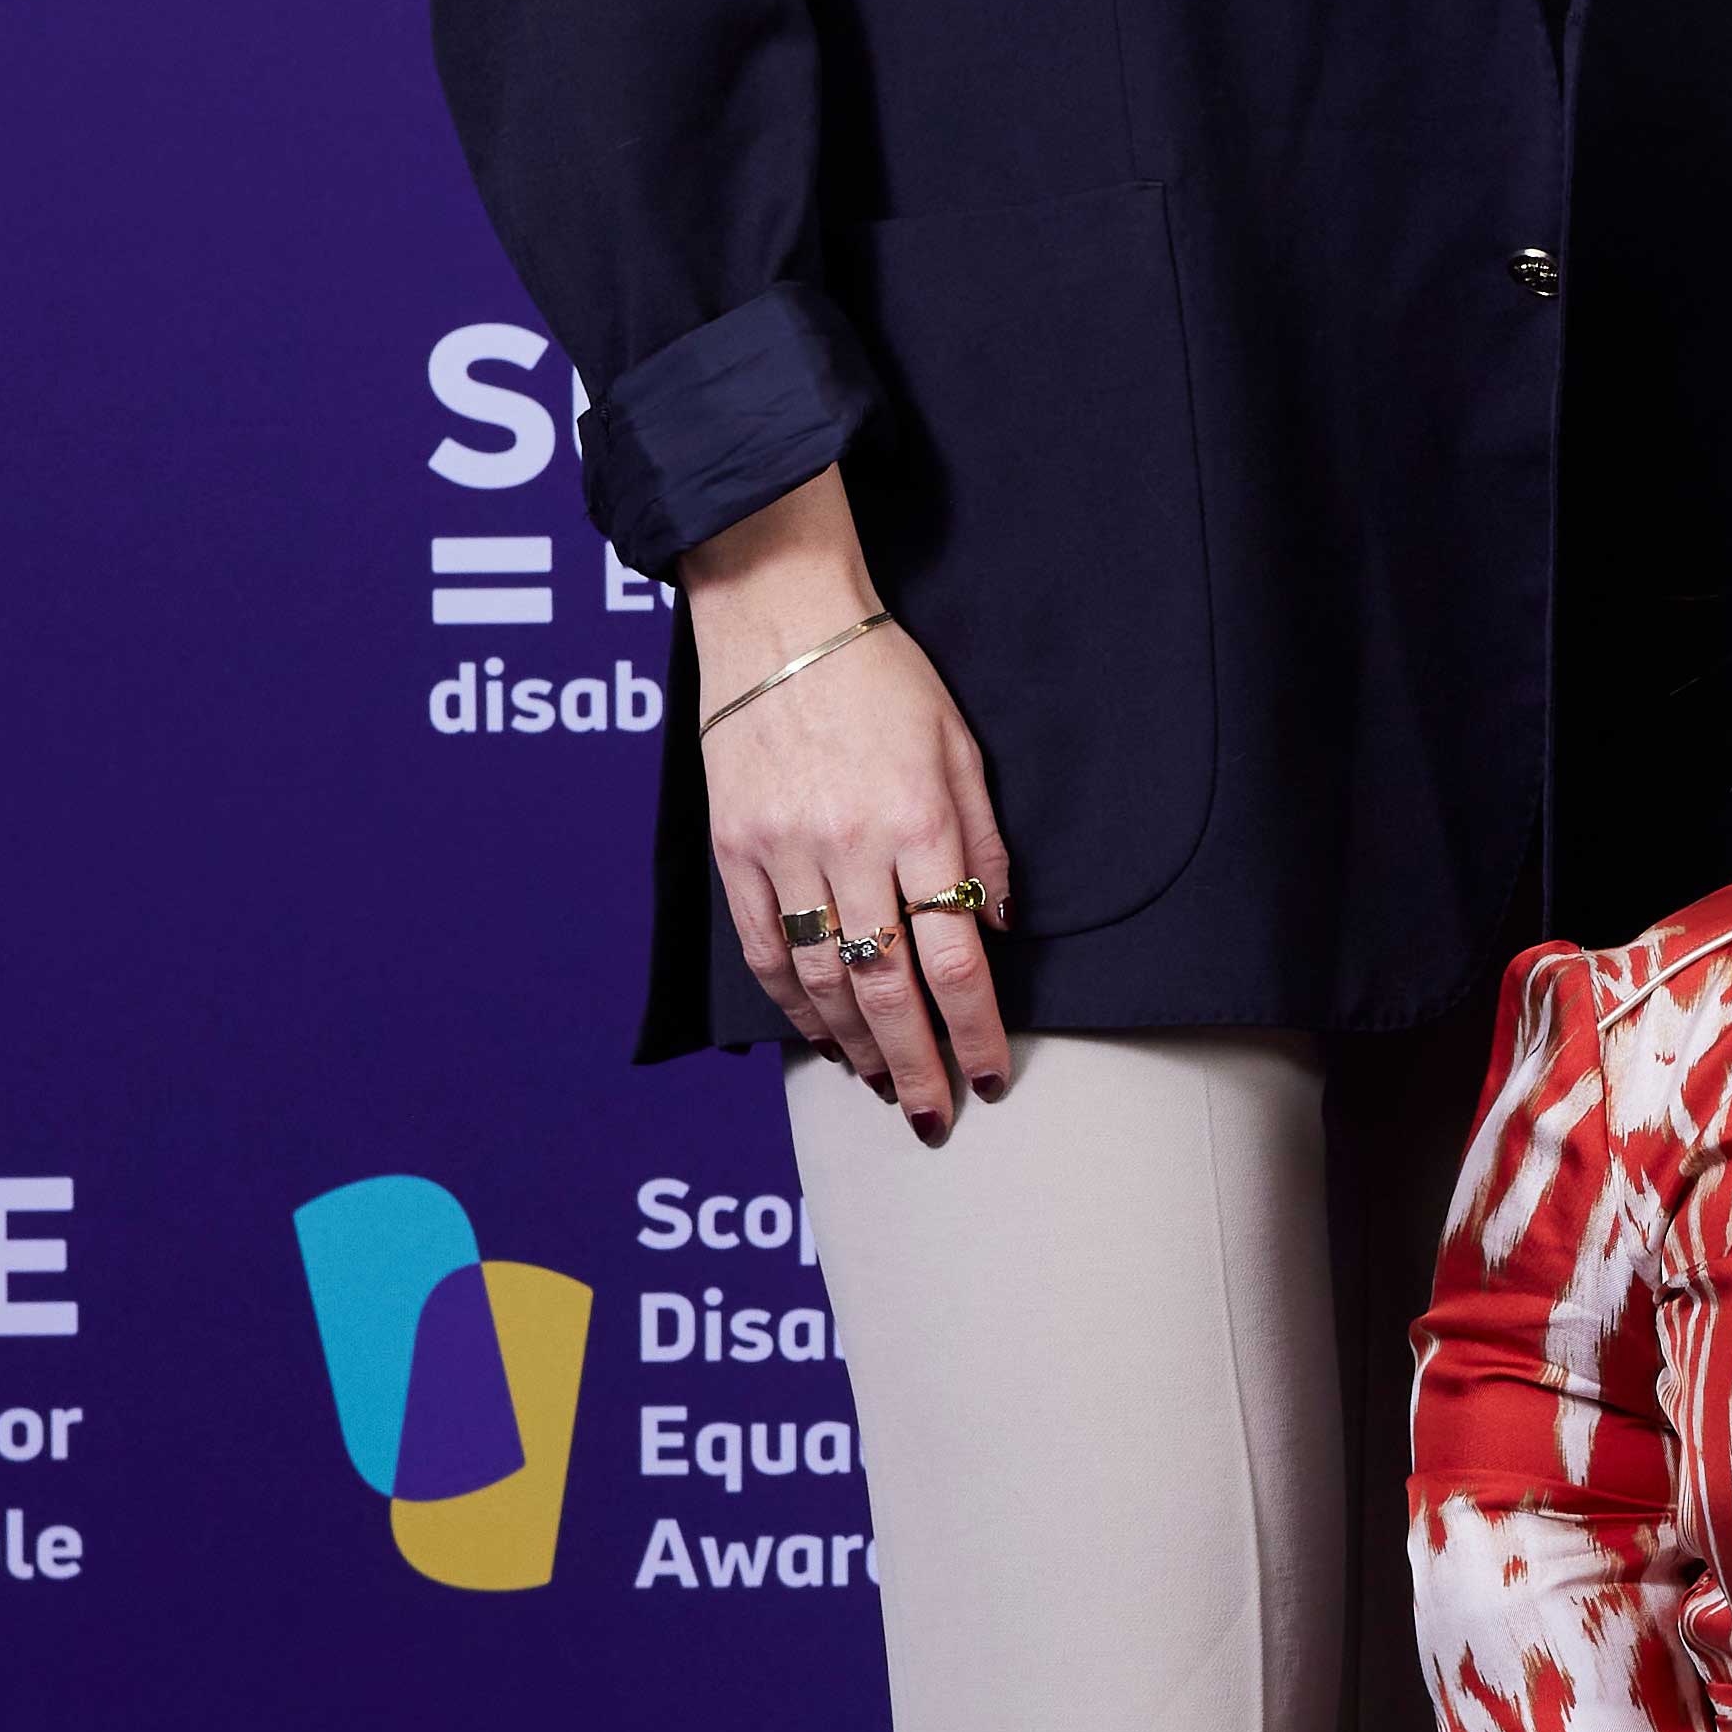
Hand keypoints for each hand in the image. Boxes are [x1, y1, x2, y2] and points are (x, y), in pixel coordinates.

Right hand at [685, 474, 1013, 1135]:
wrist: (779, 618)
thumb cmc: (882, 676)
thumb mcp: (961, 747)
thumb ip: (984, 842)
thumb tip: (998, 926)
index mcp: (919, 822)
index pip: (956, 957)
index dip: (978, 1030)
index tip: (994, 1073)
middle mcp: (849, 846)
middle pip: (889, 988)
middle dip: (918, 1063)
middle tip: (936, 1113)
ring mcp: (783, 852)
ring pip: (821, 980)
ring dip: (856, 1045)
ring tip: (885, 1084)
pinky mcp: (733, 850)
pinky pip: (763, 949)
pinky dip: (792, 1004)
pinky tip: (819, 1037)